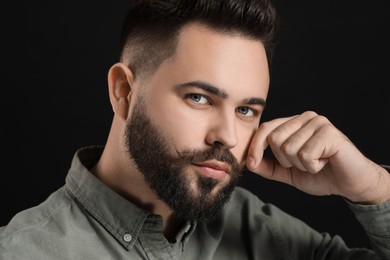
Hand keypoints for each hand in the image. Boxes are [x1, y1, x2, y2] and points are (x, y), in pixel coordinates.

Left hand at [246, 111, 389, 204]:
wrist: (349, 183)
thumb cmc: (320, 174)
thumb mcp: (287, 172)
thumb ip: (268, 167)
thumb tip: (249, 162)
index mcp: (293, 123)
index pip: (265, 129)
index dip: (255, 147)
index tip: (250, 164)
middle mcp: (304, 118)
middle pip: (274, 139)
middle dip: (285, 160)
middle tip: (304, 163)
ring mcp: (318, 122)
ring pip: (288, 148)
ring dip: (301, 165)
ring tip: (316, 162)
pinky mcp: (329, 132)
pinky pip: (306, 155)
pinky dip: (313, 166)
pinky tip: (326, 162)